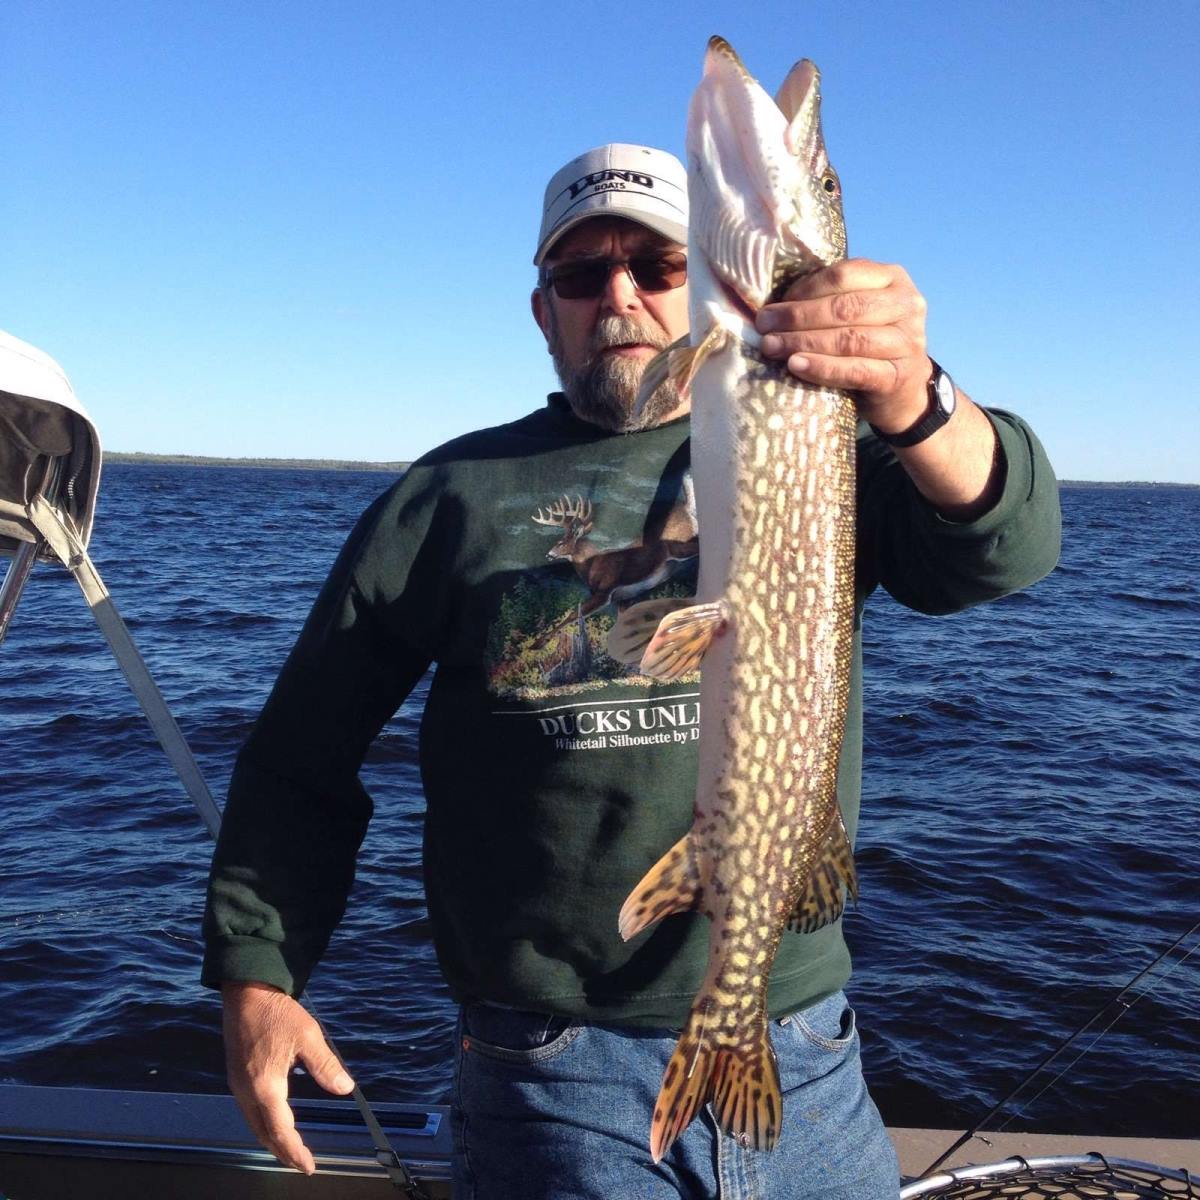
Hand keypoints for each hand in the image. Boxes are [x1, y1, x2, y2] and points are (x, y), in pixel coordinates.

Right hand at [221, 980, 354, 1174]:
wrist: (246, 993)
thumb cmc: (278, 1013)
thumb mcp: (308, 1036)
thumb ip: (325, 1065)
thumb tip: (345, 1088)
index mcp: (265, 1086)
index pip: (281, 1130)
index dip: (295, 1151)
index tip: (309, 1167)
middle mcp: (247, 1092)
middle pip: (264, 1133)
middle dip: (283, 1151)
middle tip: (301, 1164)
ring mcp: (238, 1085)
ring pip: (254, 1124)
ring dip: (272, 1139)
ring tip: (290, 1149)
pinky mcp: (236, 1077)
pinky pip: (249, 1111)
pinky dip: (262, 1124)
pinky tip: (274, 1121)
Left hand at [756, 258, 931, 431]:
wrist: (901, 392)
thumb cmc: (867, 345)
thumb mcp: (857, 313)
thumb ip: (829, 300)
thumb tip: (774, 304)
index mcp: (892, 278)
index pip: (844, 275)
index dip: (805, 289)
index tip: (774, 305)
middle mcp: (906, 305)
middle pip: (844, 307)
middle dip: (797, 316)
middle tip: (763, 326)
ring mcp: (907, 341)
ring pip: (849, 339)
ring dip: (803, 342)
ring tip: (771, 346)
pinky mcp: (898, 376)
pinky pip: (855, 370)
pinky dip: (822, 367)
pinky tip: (795, 365)